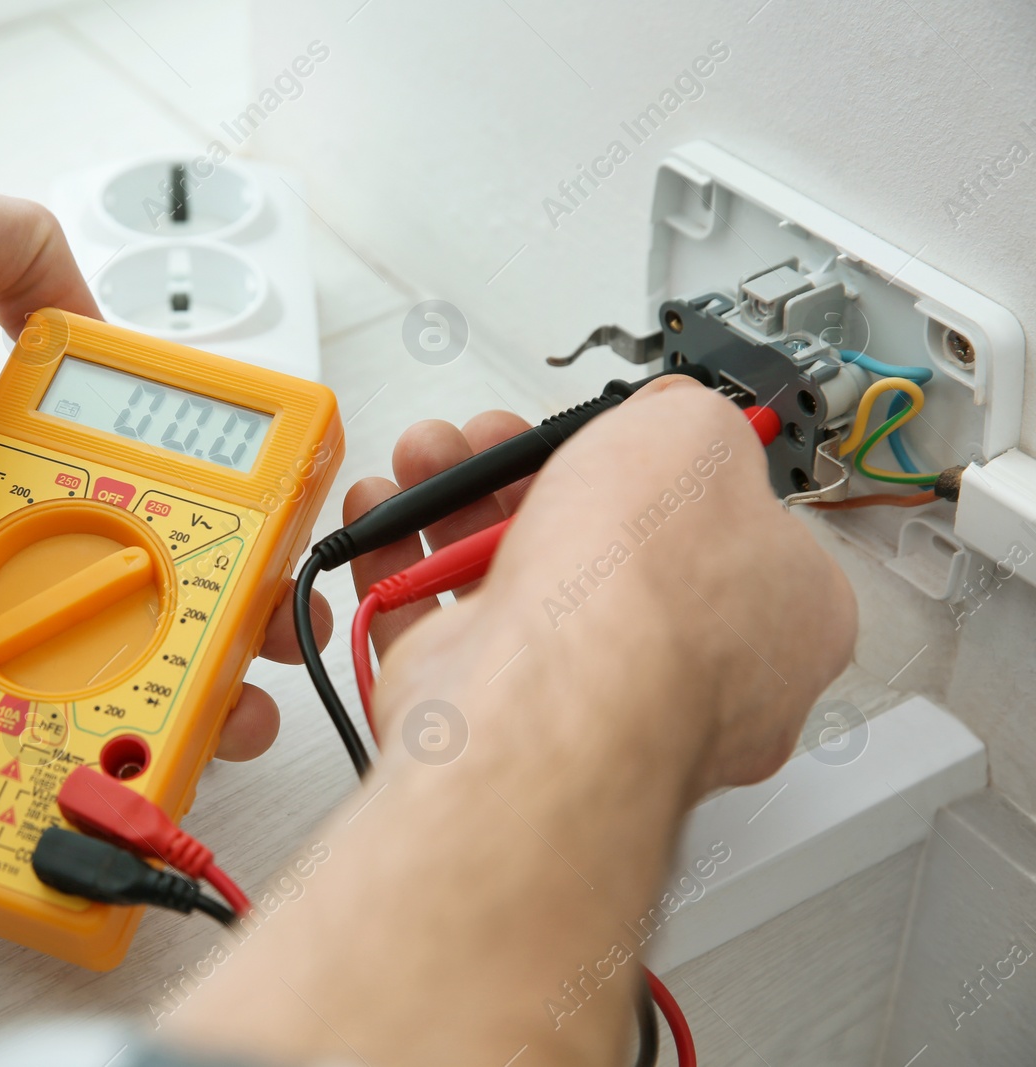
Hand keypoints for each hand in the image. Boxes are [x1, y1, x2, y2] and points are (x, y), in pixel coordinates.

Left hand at [0, 174, 325, 749]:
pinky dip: (5, 742)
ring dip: (118, 698)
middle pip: (81, 585)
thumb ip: (26, 249)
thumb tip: (87, 311)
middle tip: (245, 656)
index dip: (177, 517)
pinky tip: (93, 756)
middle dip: (174, 625)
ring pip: (31, 663)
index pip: (100, 482)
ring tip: (200, 728)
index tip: (240, 548)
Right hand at [346, 375, 855, 797]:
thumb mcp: (698, 439)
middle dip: (531, 475)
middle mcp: (683, 668)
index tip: (625, 433)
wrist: (540, 701)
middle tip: (497, 440)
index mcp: (776, 616)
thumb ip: (688, 417)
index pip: (734, 530)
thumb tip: (672, 414)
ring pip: (513, 579)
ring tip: (428, 458)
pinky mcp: (494, 712)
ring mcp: (582, 696)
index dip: (669, 470)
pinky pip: (439, 628)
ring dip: (455, 505)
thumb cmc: (641, 599)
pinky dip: (404, 567)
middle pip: (602, 546)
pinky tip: (387, 518)